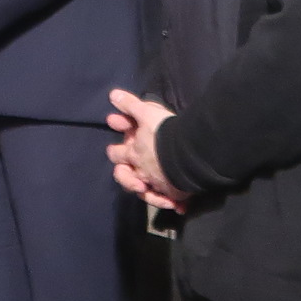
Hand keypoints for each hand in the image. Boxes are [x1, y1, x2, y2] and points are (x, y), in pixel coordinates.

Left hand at [104, 90, 185, 212]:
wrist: (188, 152)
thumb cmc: (165, 132)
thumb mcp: (146, 113)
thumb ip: (130, 105)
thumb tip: (112, 95)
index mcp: (133, 154)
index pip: (116, 154)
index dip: (115, 151)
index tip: (114, 149)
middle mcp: (141, 172)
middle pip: (126, 178)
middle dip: (126, 177)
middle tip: (131, 173)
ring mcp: (157, 185)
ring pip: (145, 193)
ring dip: (146, 191)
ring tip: (150, 190)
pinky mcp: (174, 194)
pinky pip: (169, 201)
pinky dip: (170, 202)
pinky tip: (177, 206)